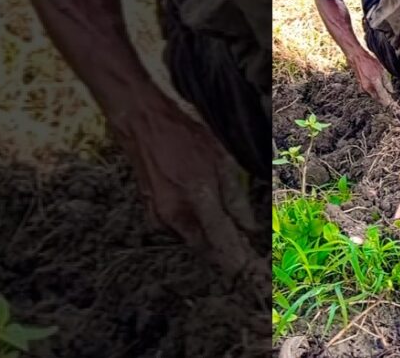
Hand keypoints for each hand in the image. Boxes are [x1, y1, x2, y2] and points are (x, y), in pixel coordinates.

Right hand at [112, 98, 260, 274]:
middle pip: (207, 250)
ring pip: (194, 240)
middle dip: (229, 258)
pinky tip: (209, 221)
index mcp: (197, 201)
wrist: (140, 122)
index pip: (224, 244)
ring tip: (236, 242)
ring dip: (213, 244)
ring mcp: (160, 217)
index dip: (242, 262)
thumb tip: (250, 229)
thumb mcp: (220, 159)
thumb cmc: (184, 134)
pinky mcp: (152, 213)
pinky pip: (182, 230)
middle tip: (252, 264)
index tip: (258, 277)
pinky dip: (198, 231)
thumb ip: (235, 198)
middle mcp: (175, 217)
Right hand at [350, 50, 394, 106]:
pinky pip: (369, 91)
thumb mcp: (382, 69)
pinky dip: (374, 91)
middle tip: (391, 100)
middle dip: (384, 100)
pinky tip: (377, 87)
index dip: (388, 103)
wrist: (356, 56)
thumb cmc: (369, 60)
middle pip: (377, 99)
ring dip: (379, 96)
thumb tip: (391, 91)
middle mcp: (367, 88)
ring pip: (373, 95)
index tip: (393, 106)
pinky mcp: (360, 85)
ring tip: (385, 93)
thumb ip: (387, 82)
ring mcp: (362, 87)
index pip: (383, 98)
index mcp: (374, 83)